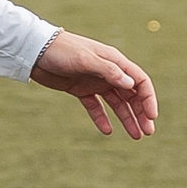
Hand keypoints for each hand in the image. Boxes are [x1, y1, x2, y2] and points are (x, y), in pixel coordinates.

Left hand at [30, 31, 156, 138]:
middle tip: (147, 133)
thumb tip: (131, 85)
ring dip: (127, 118)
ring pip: (117, 103)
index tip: (151, 117)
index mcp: (114, 61)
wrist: (35, 50)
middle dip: (141, 113)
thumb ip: (108, 71)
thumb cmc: (62, 50)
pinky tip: (107, 131)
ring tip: (136, 136)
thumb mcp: (85, 60)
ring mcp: (95, 81)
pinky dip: (102, 118)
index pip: (139, 81)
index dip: (148, 99)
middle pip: (131, 95)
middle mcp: (108, 72)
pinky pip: (95, 106)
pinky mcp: (80, 90)